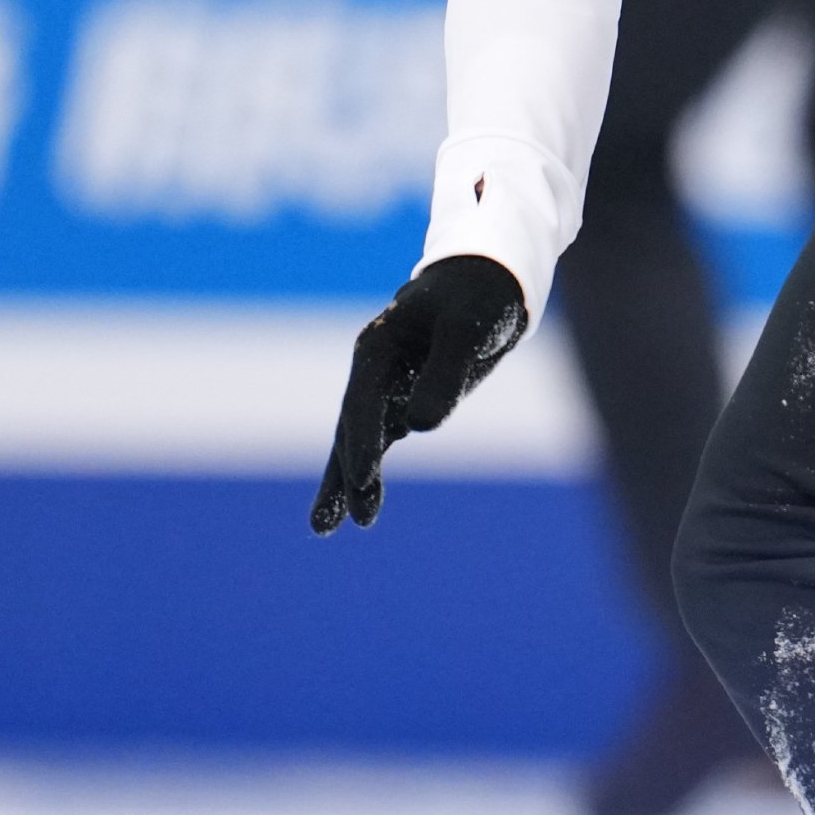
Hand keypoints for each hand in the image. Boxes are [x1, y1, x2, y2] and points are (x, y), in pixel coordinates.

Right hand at [311, 255, 527, 532]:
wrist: (487, 286)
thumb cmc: (475, 299)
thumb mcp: (466, 330)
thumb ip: (444, 374)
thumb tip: (420, 430)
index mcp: (378, 345)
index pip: (362, 400)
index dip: (362, 438)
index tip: (365, 476)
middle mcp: (373, 371)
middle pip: (352, 428)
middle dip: (348, 474)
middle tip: (341, 519)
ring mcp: (386, 389)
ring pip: (360, 441)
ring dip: (348, 483)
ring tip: (326, 528)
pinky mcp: (405, 403)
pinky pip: (382, 442)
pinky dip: (369, 473)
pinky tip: (359, 507)